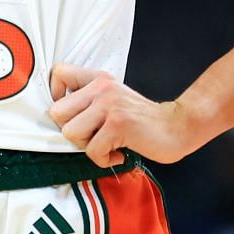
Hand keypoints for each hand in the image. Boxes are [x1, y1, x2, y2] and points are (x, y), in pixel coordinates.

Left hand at [49, 65, 197, 166]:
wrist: (177, 127)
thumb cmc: (143, 120)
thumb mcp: (114, 99)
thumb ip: (90, 100)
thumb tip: (58, 115)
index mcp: (99, 79)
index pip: (59, 73)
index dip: (56, 96)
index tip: (72, 114)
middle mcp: (102, 88)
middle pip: (57, 112)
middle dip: (72, 131)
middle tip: (93, 135)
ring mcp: (110, 105)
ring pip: (70, 133)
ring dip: (88, 146)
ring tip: (107, 143)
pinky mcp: (118, 124)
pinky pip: (92, 150)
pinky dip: (104, 159)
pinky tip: (119, 153)